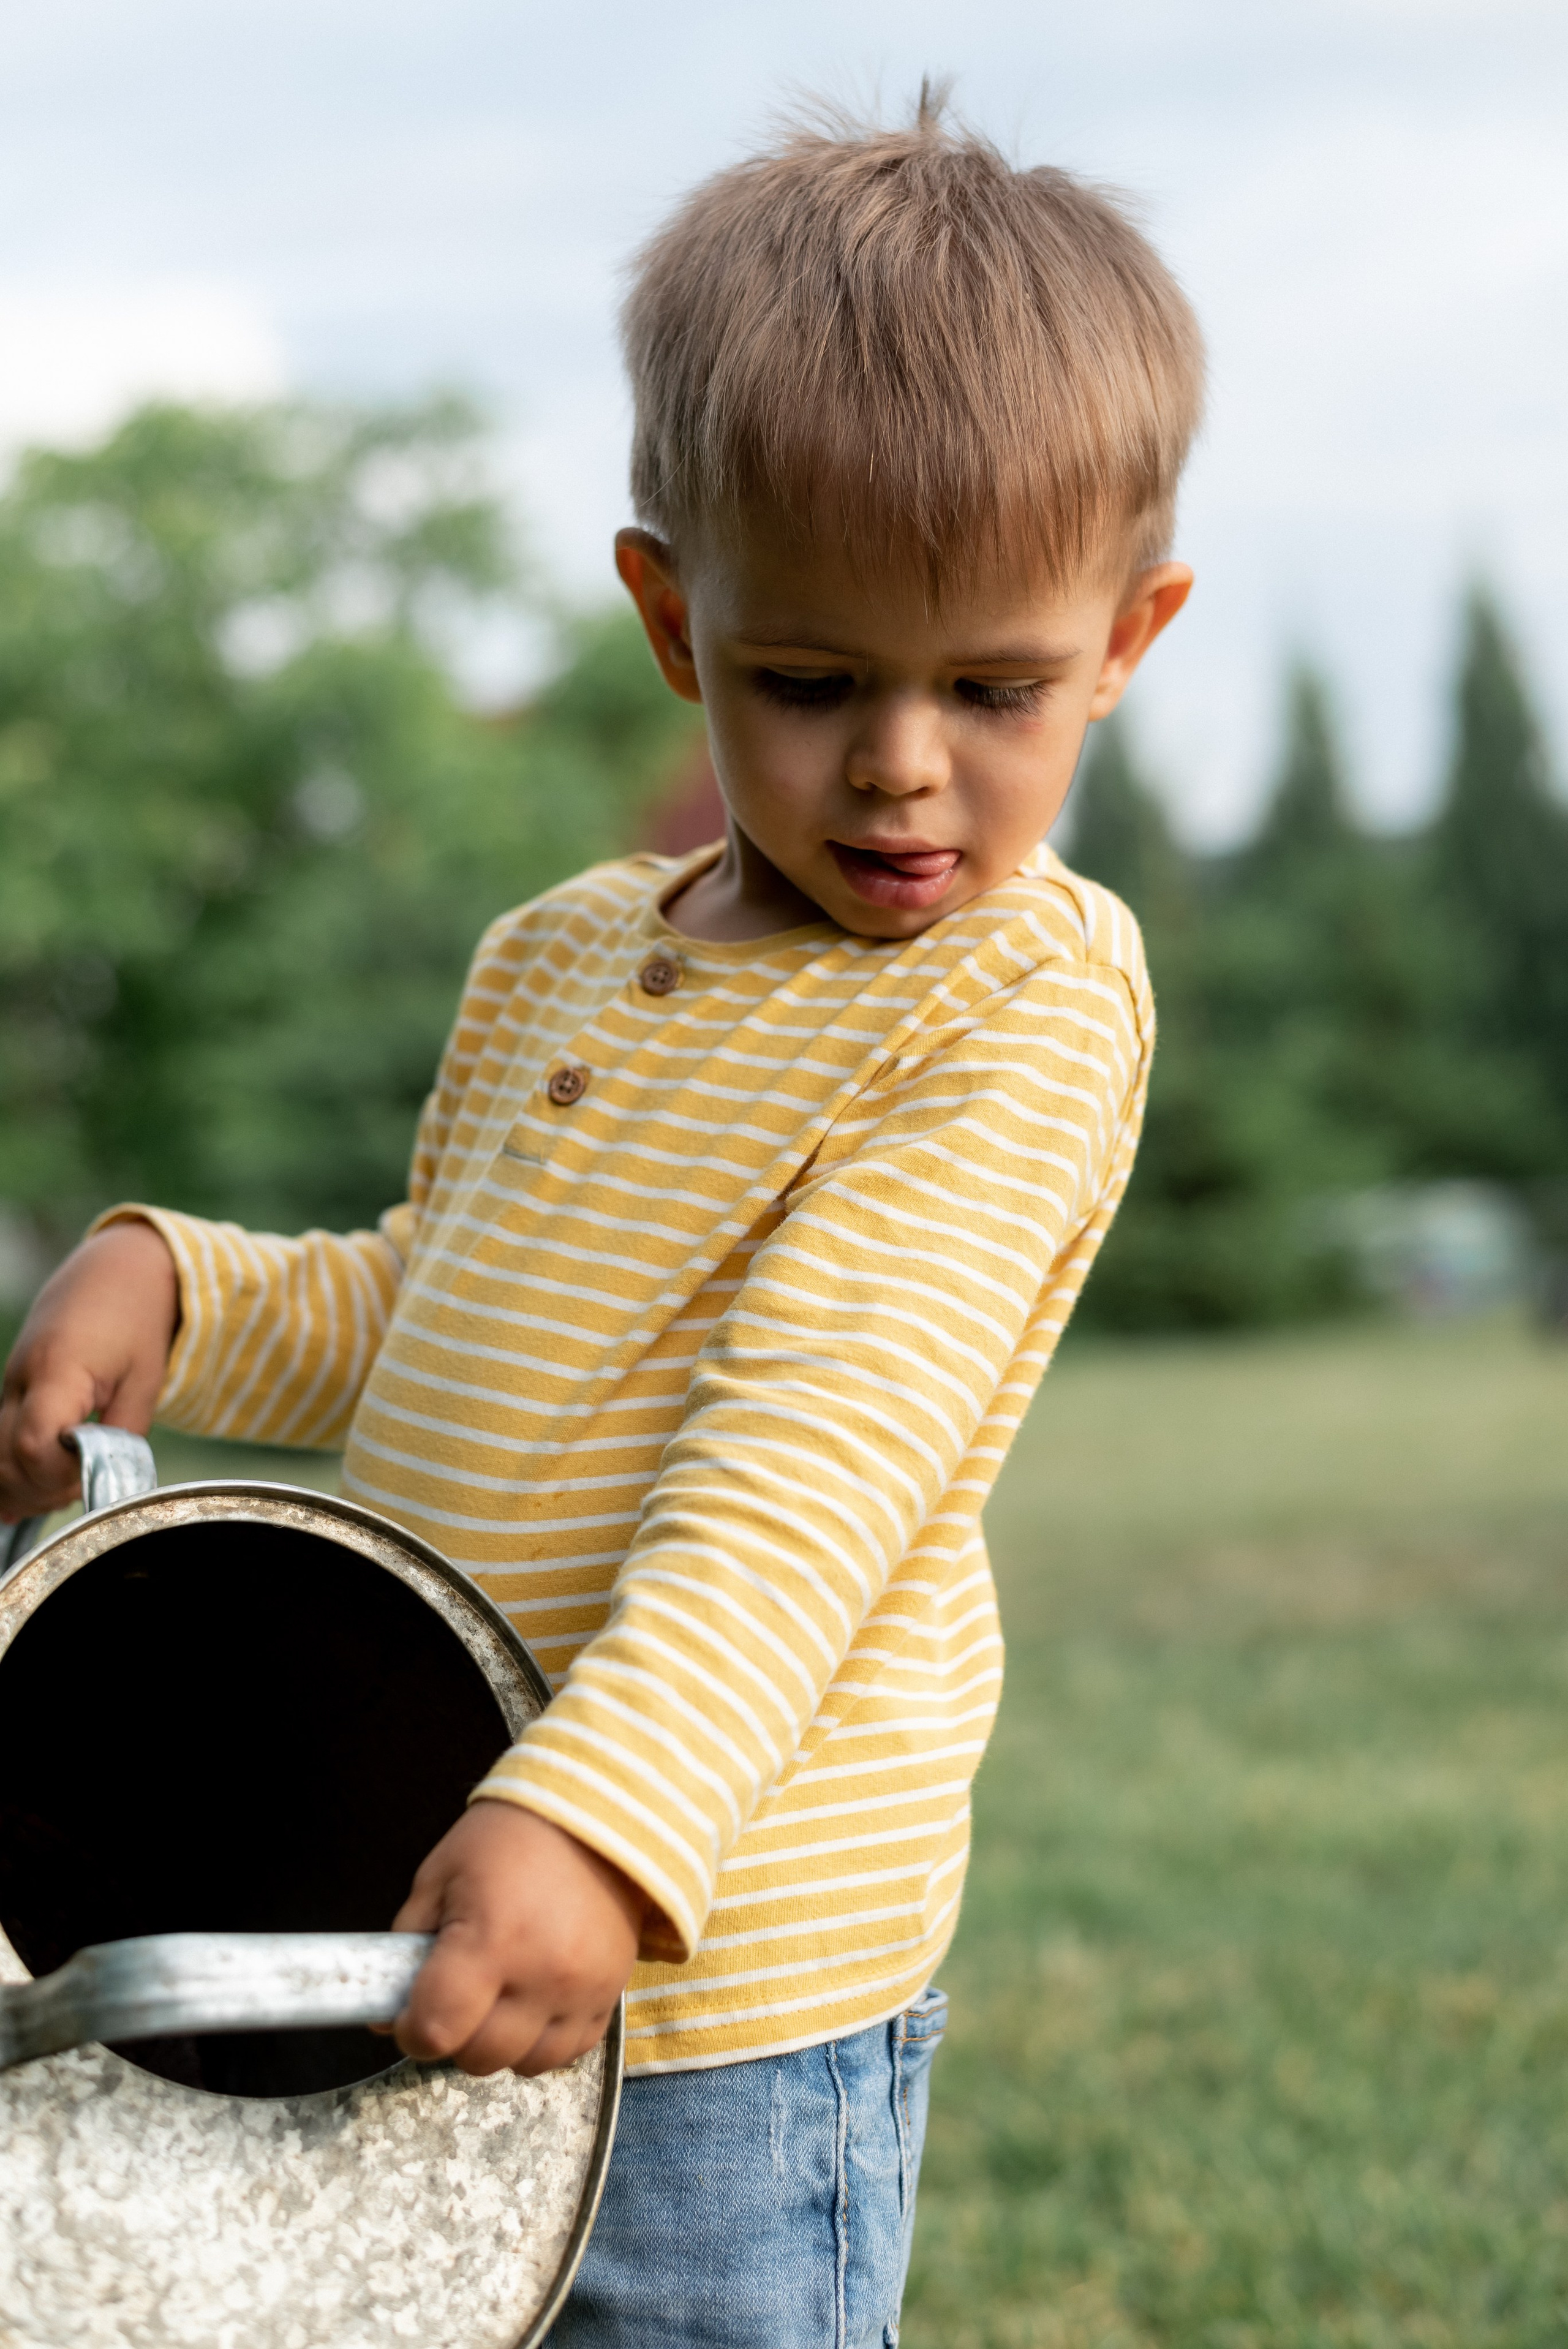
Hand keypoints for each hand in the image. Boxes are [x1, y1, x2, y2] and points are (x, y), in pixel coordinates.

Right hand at [0, 1220, 178, 1521]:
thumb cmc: (137, 1319)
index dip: (58, 1475)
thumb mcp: (146, 1379)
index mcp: (57, 1371)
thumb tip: (106, 1482)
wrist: (114, 1271)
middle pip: (5, 1459)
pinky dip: (12, 1469)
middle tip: (81, 1488)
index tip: (90, 1476)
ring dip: (24, 1485)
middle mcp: (21, 1379)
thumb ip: (123, 1434)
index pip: (34, 1445)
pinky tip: (33, 1491)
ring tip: (64, 1488)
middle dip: (41, 1490)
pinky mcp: (12, 1389)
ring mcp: (10, 1384)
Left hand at [387, 1800, 646, 2076]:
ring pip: (526, 2064)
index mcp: (491, 1942)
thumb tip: (387, 2011)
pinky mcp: (610, 1993)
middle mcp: (541, 1976)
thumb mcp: (439, 1876)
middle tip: (454, 1999)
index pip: (437, 2029)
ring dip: (501, 2044)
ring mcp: (582, 1990)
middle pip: (479, 2056)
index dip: (411, 2031)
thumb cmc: (505, 1840)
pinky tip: (534, 2003)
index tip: (409, 2014)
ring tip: (498, 1999)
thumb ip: (407, 1942)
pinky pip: (569, 2051)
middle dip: (454, 2036)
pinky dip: (544, 2040)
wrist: (591, 1816)